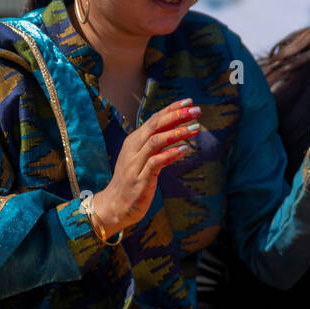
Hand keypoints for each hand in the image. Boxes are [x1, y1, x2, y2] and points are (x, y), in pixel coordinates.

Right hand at [91, 98, 200, 234]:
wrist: (113, 206)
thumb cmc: (132, 182)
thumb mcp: (143, 160)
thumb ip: (157, 147)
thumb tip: (178, 135)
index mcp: (134, 141)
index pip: (154, 119)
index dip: (171, 109)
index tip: (189, 102)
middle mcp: (133, 148)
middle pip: (155, 125)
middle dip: (176, 116)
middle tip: (196, 110)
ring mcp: (135, 163)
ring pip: (156, 141)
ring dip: (176, 133)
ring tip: (195, 128)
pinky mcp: (140, 179)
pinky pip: (155, 163)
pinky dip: (169, 155)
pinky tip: (183, 150)